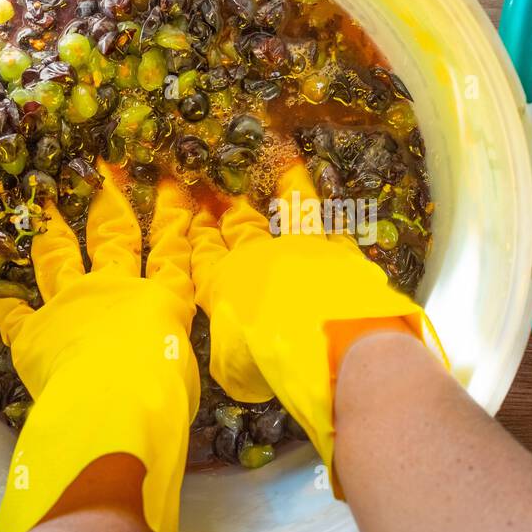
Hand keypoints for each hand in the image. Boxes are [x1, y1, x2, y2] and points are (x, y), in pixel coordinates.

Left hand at [0, 162, 197, 531]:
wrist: (116, 401)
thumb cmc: (165, 390)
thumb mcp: (184, 370)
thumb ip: (172, 355)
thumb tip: (167, 360)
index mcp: (162, 299)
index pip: (172, 251)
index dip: (174, 218)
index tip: (171, 185)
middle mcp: (115, 289)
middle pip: (112, 238)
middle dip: (108, 203)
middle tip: (100, 171)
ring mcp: (70, 304)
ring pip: (59, 259)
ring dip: (51, 232)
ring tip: (43, 205)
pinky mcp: (34, 332)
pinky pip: (14, 314)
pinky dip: (4, 303)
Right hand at [188, 162, 442, 493]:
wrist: (319, 331)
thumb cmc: (263, 352)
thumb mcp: (236, 369)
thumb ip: (234, 357)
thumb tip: (241, 358)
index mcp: (224, 284)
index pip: (204, 255)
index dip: (197, 235)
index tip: (192, 214)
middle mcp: (259, 257)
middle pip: (240, 229)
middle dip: (227, 210)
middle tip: (218, 188)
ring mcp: (301, 247)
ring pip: (291, 210)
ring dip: (285, 188)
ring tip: (281, 162)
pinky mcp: (339, 250)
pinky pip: (333, 223)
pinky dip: (332, 209)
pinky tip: (336, 196)